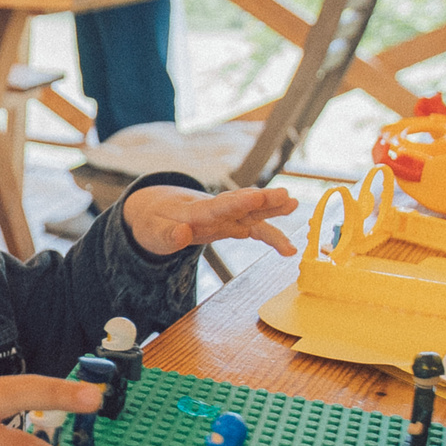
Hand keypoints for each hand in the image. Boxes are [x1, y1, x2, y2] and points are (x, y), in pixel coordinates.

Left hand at [122, 184, 298, 256]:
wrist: (157, 209)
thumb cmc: (154, 221)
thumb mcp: (152, 232)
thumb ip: (167, 236)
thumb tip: (183, 235)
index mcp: (194, 211)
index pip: (217, 206)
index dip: (237, 202)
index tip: (255, 197)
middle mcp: (214, 210)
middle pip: (241, 204)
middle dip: (262, 201)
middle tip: (285, 196)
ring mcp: (225, 216)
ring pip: (252, 212)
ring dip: (272, 210)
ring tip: (293, 204)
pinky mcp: (231, 224)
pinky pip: (254, 229)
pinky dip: (270, 237)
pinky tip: (288, 249)